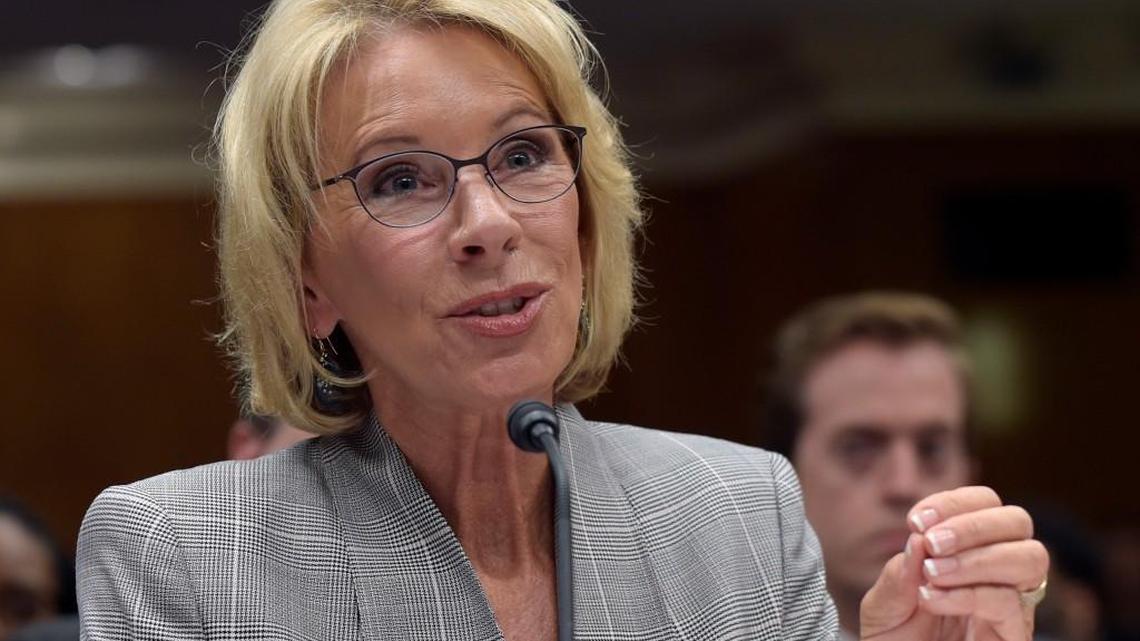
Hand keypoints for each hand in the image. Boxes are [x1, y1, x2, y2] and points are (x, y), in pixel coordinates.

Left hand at [859, 486, 1048, 640]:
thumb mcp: (883, 606)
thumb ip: (897, 575)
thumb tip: (917, 540)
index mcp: (969, 553)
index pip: (985, 503)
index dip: (954, 502)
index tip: (915, 521)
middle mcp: (999, 574)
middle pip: (1018, 521)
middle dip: (972, 525)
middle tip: (932, 543)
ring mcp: (1012, 605)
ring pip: (1030, 557)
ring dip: (977, 557)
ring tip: (933, 573)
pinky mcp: (1015, 635)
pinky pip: (1010, 602)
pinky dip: (969, 593)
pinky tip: (933, 599)